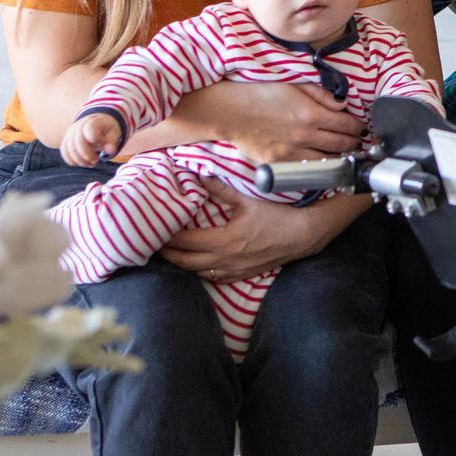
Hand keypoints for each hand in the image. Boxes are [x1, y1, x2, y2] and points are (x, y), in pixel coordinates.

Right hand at [60, 114, 120, 166]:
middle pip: (78, 142)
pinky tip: (82, 163)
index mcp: (92, 122)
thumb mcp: (114, 133)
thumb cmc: (106, 130)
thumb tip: (110, 150)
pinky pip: (65, 153)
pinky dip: (73, 161)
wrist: (97, 124)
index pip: (90, 130)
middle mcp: (78, 126)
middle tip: (96, 160)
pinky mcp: (66, 141)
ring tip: (91, 163)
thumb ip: (111, 142)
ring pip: (70, 149)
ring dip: (80, 161)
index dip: (97, 140)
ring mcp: (70, 133)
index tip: (103, 144)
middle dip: (87, 155)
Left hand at [159, 178, 354, 282]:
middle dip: (167, 254)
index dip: (167, 237)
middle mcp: (224, 260)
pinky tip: (196, 266)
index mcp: (223, 241)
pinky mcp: (241, 276)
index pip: (185, 241)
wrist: (303, 235)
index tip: (154, 230)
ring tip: (170, 255)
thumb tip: (200, 175)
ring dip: (182, 265)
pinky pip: (213, 279)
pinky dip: (200, 273)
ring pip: (197, 273)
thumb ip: (221, 189)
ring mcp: (232, 271)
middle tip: (153, 244)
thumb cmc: (276, 215)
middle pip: (185, 262)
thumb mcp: (248, 199)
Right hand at [224, 82, 366, 164]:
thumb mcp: (294, 85)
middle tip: (359, 141)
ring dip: (341, 156)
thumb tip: (342, 105)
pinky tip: (323, 161)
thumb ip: (321, 95)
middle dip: (355, 142)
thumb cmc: (261, 94)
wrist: (231, 111)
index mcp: (311, 114)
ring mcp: (292, 152)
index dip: (359, 126)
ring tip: (346, 152)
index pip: (347, 124)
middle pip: (342, 144)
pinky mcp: (280, 163)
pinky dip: (319, 165)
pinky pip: (307, 168)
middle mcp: (305, 135)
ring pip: (328, 160)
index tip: (362, 127)